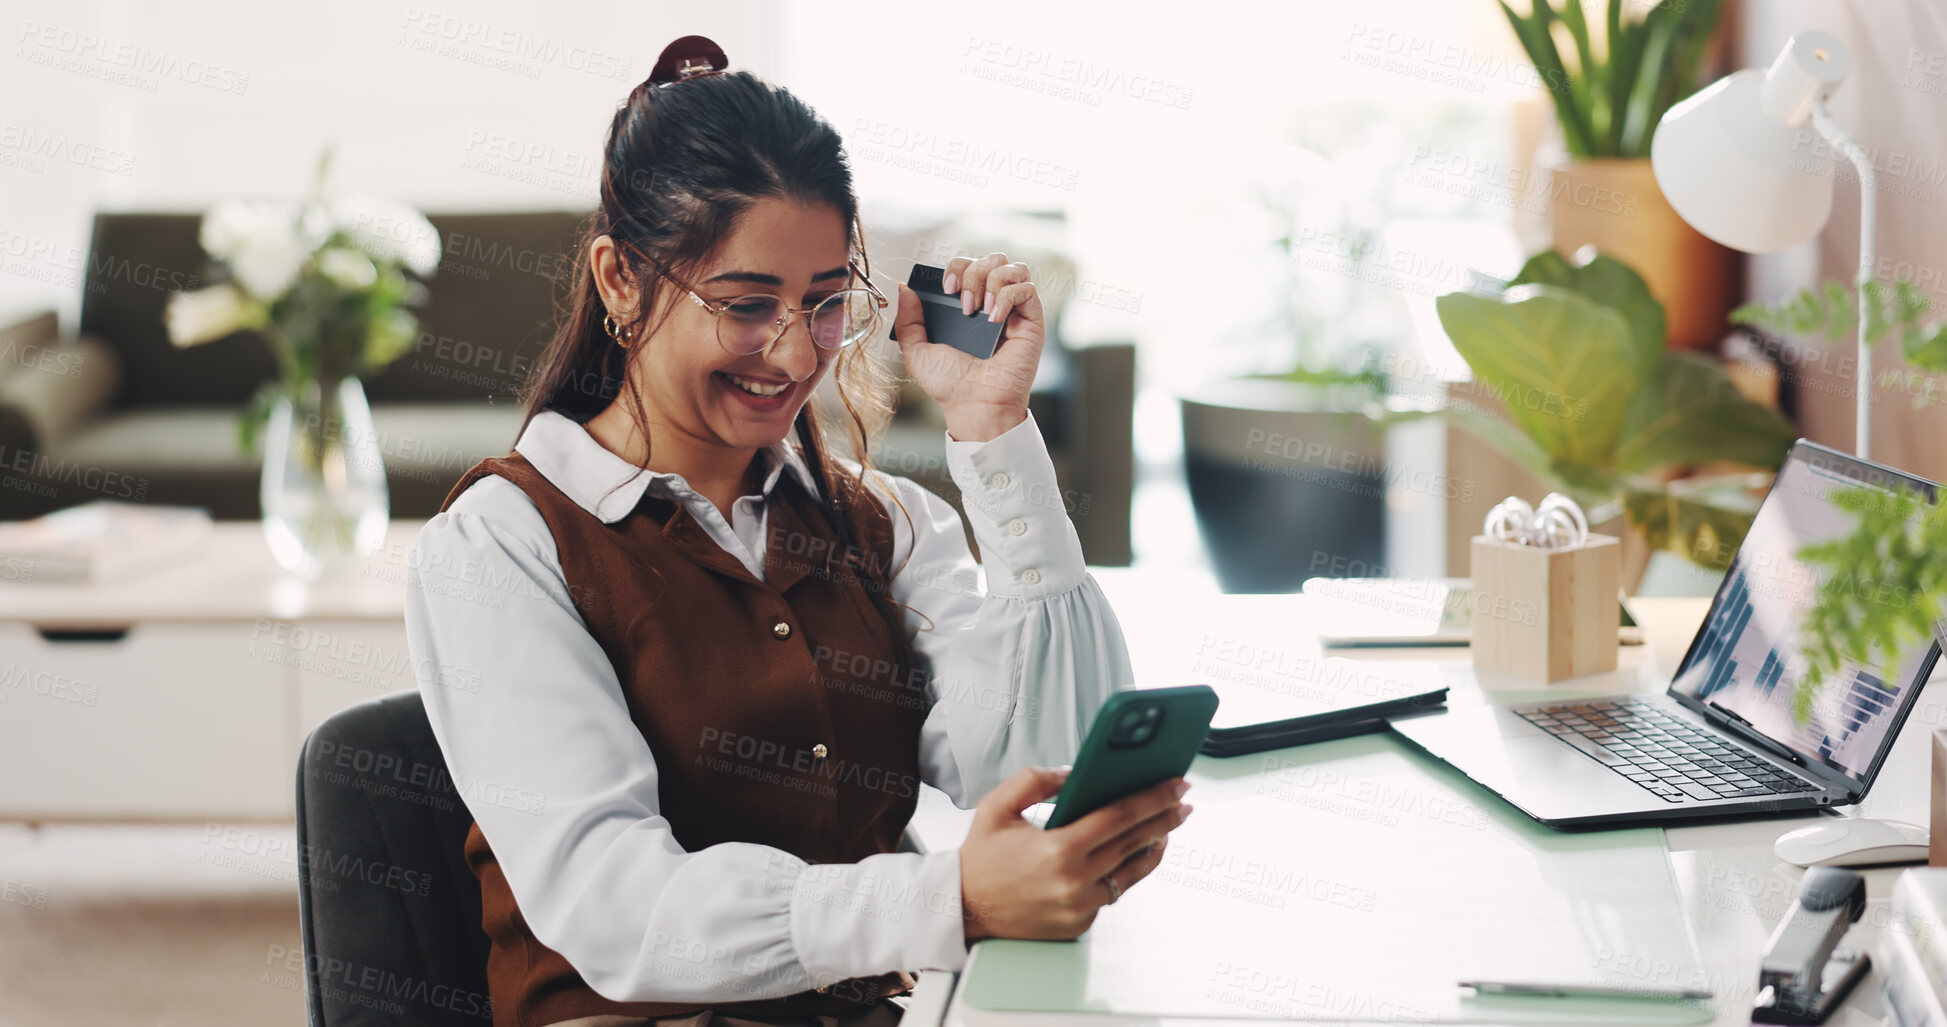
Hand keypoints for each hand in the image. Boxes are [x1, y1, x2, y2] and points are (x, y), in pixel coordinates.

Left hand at [891, 252, 1044, 441]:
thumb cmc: (949, 384)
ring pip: (1014, 267)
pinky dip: (1007, 297)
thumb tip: (906, 289)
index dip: (956, 267)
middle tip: (962, 302)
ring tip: (979, 310)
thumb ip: (908, 320)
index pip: (968, 265)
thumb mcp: (916, 350)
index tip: (946, 289)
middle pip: (993, 258)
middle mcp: (992, 303)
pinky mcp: (1032, 320)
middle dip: (974, 271)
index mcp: (967, 305)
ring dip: (992, 280)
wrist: (974, 404)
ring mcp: (1014, 311)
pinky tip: (994, 319)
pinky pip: (1028, 288)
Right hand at [958, 766, 1191, 943]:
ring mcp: (1080, 907)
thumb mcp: (997, 806)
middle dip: (1165, 817)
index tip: (1176, 784)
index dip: (1154, 797)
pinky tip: (1139, 853)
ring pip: (1133, 871)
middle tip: (1184, 801)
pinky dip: (1130, 870)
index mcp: (1058, 849)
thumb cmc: (980, 857)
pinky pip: (1115, 891)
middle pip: (1135, 842)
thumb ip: (1035, 780)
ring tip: (1168, 825)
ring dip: (1155, 845)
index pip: (1120, 816)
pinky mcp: (1080, 923)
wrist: (963, 908)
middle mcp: (1075, 881)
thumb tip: (1074, 773)